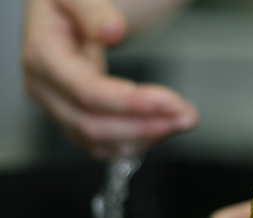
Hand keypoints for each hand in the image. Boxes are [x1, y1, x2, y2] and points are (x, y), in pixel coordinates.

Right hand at [22, 0, 198, 158]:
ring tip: (184, 120)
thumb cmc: (67, 3)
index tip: (170, 102)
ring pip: (100, 143)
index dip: (129, 103)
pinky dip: (138, 142)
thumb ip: (93, 10)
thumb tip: (113, 32)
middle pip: (93, 125)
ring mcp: (58, 109)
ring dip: (147, 138)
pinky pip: (104, 145)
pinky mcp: (74, 121)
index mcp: (42, 56)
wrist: (61, 14)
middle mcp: (45, 89)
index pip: (86, 92)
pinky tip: (164, 128)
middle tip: (187, 116)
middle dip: (145, 126)